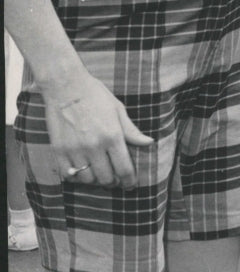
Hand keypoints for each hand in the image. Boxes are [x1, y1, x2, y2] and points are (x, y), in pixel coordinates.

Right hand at [44, 70, 153, 188]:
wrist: (67, 87)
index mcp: (112, 135)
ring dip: (96, 180)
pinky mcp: (59, 151)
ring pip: (88, 179)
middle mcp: (94, 146)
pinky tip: (82, 170)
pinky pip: (69, 175)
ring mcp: (75, 150)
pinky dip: (77, 177)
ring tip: (100, 173)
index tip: (131, 184)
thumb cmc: (96, 95)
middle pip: (106, 178)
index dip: (129, 180)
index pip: (124, 168)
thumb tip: (149, 142)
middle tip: (116, 179)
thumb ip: (132, 131)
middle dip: (114, 181)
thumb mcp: (118, 110)